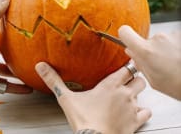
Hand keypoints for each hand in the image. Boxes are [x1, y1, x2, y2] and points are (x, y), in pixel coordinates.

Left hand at [0, 0, 32, 96]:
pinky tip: (28, 89)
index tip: (26, 29)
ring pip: (6, 70)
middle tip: (33, 53)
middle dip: (18, 53)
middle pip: (5, 52)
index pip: (2, 33)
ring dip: (18, 72)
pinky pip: (4, 86)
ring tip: (33, 71)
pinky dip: (15, 88)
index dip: (13, 31)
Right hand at [35, 62, 150, 133]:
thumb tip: (41, 66)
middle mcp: (124, 94)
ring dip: (138, 93)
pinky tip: (134, 112)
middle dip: (134, 78)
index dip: (128, 65)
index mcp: (110, 85)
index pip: (127, 68)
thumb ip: (54, 80)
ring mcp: (132, 108)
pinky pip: (146, 112)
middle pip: (138, 78)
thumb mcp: (66, 98)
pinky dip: (142, 111)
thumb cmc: (84, 120)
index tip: (124, 65)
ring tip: (129, 94)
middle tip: (127, 80)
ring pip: (143, 93)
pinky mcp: (135, 122)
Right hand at [118, 25, 180, 99]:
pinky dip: (172, 48)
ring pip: (158, 41)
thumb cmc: (179, 84)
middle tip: (158, 63)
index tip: (126, 40)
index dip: (123, 35)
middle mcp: (157, 39)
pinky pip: (170, 40)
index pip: (125, 32)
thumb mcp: (153, 79)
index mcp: (146, 51)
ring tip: (172, 63)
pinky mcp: (179, 34)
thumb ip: (139, 63)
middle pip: (144, 40)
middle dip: (148, 49)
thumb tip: (130, 51)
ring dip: (162, 49)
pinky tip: (178, 59)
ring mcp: (171, 35)